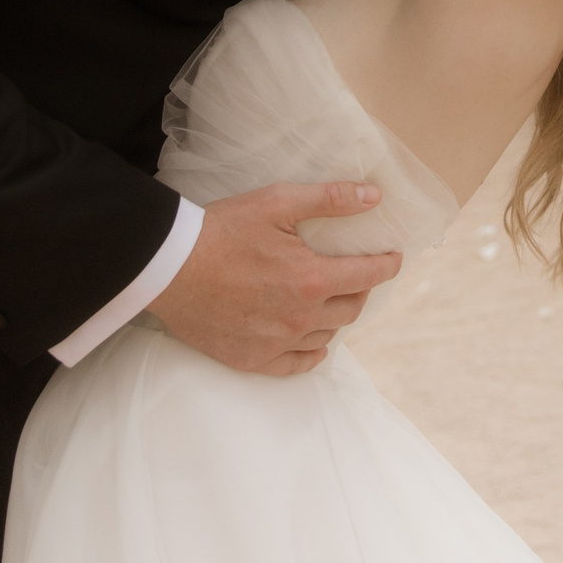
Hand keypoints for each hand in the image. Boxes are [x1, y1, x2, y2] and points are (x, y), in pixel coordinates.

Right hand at [145, 181, 402, 375]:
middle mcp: (300, 318)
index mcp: (312, 279)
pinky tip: (314, 342)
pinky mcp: (251, 359)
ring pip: (327, 336)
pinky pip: (296, 365)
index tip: (393, 258)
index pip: (369, 276)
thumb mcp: (277, 202)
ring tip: (330, 299)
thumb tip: (373, 197)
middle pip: (351, 308)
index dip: (387, 265)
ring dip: (335, 317)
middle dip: (361, 289)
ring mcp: (276, 343)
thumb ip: (329, 199)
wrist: (168, 268)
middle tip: (358, 275)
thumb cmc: (222, 230)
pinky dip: (311, 353)